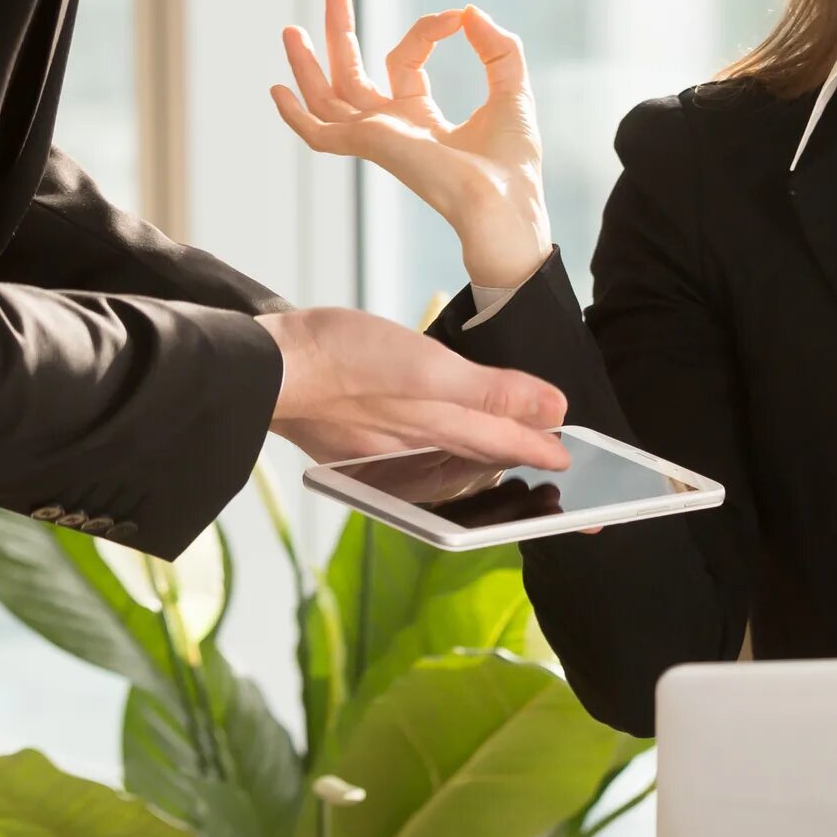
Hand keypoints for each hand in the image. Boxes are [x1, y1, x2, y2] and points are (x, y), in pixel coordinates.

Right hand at [263, 307, 569, 470]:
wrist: (262, 366)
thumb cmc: (341, 362)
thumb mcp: (428, 370)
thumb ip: (492, 392)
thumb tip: (552, 411)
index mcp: (441, 431)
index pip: (509, 445)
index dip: (544, 450)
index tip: (573, 462)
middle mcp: (418, 447)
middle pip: (483, 457)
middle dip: (519, 462)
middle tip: (552, 475)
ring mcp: (385, 445)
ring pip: (448, 454)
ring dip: (481, 457)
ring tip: (505, 459)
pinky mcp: (357, 436)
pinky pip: (414, 448)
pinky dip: (438, 446)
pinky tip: (434, 442)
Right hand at [271, 0, 553, 290]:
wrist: (504, 201)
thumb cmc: (511, 163)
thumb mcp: (511, 90)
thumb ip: (499, 49)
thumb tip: (472, 13)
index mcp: (419, 120)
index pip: (405, 61)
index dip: (427, 31)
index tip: (458, 17)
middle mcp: (392, 129)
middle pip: (352, 76)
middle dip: (340, 34)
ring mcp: (377, 138)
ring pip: (327, 98)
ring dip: (307, 63)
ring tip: (290, 29)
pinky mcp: (369, 144)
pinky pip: (320, 134)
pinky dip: (296, 116)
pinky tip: (277, 90)